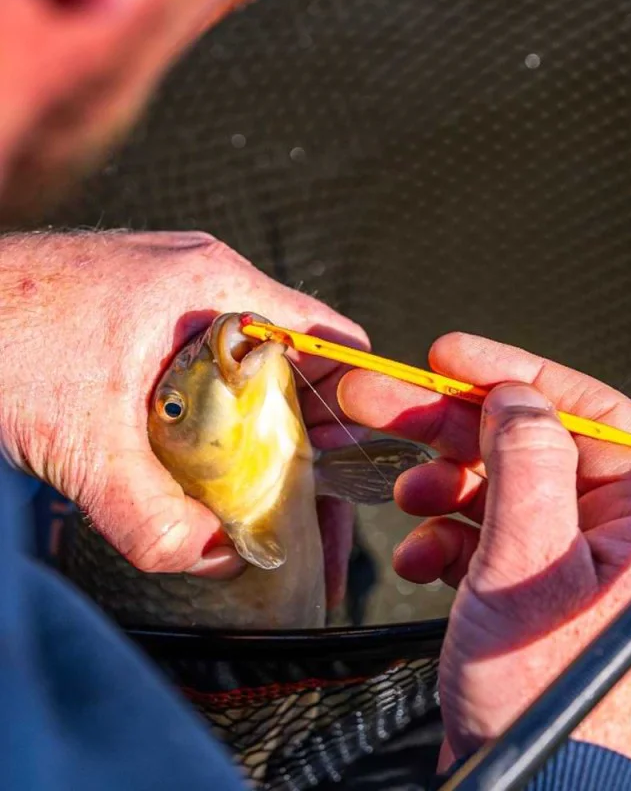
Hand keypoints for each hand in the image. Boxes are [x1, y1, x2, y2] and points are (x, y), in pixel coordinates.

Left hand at [0, 230, 366, 606]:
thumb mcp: (78, 444)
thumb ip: (152, 516)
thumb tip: (213, 555)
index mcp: (214, 285)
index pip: (326, 334)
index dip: (350, 395)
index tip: (348, 451)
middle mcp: (203, 278)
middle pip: (292, 353)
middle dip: (303, 420)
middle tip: (296, 482)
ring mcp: (169, 289)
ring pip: (247, 357)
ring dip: (254, 415)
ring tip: (244, 473)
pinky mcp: (139, 309)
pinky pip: (205, 356)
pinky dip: (212, 402)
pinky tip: (187, 445)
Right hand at [338, 333, 630, 776]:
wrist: (536, 788)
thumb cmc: (547, 694)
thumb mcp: (528, 564)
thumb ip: (527, 465)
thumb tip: (517, 397)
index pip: (583, 410)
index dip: (513, 372)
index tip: (451, 356)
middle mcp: (609, 530)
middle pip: (522, 445)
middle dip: (448, 424)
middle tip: (380, 397)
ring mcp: (566, 560)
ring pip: (497, 488)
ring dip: (443, 486)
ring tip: (408, 497)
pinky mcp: (529, 588)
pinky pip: (486, 537)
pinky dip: (447, 538)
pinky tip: (422, 557)